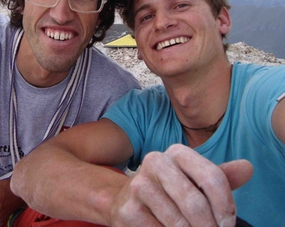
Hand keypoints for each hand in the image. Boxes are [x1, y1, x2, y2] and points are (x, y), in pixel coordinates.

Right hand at [110, 144, 252, 226]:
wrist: (124, 199)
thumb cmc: (168, 190)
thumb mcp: (193, 179)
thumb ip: (220, 176)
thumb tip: (247, 168)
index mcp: (177, 152)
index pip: (212, 177)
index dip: (225, 206)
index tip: (227, 225)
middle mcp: (156, 161)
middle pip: (195, 202)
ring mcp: (139, 185)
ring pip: (178, 221)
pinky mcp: (128, 209)